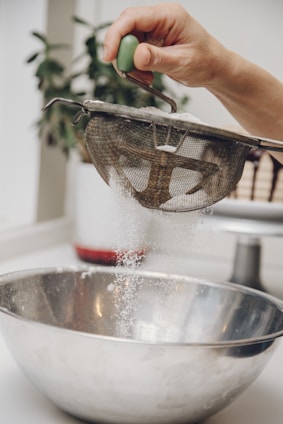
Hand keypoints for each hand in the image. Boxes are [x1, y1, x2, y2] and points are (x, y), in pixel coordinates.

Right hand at [103, 3, 229, 88]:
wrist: (215, 69)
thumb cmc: (206, 61)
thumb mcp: (182, 62)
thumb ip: (158, 59)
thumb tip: (137, 55)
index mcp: (168, 15)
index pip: (132, 18)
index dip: (116, 36)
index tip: (110, 56)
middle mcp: (159, 19)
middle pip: (126, 29)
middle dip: (122, 52)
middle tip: (127, 71)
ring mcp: (155, 30)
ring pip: (128, 43)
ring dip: (129, 63)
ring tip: (143, 77)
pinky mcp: (153, 43)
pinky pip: (134, 52)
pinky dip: (135, 67)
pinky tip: (146, 76)